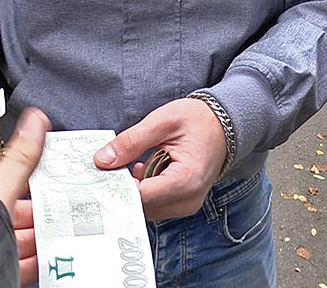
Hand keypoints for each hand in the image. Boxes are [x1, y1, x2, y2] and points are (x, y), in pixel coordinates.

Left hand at [0, 108, 49, 286]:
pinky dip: (37, 260)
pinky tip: (53, 256)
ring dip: (41, 238)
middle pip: (9, 214)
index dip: (27, 184)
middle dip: (39, 215)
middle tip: (64, 211)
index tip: (51, 185)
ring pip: (15, 240)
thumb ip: (21, 158)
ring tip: (65, 233)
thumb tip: (37, 120)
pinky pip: (16, 263)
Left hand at [94, 98, 226, 219]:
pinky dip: (145, 189)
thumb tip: (102, 160)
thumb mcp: (162, 121)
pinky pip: (154, 205)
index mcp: (186, 180)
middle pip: (141, 206)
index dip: (117, 184)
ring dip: (135, 188)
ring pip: (146, 208)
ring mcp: (187, 205)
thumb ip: (131, 141)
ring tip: (139, 160)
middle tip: (115, 162)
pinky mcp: (184, 204)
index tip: (102, 170)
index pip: (139, 196)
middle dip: (124, 186)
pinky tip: (147, 168)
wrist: (224, 124)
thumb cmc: (198, 120)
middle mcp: (188, 200)